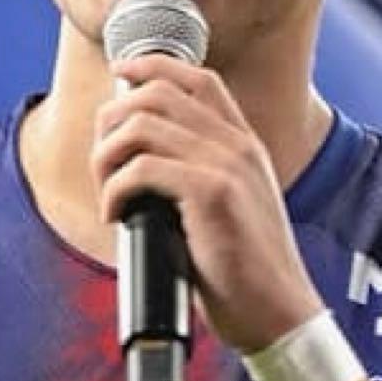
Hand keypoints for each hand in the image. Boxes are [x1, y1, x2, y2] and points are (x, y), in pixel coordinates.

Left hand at [92, 53, 324, 352]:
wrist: (278, 315)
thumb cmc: (243, 269)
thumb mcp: (230, 204)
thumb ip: (201, 171)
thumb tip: (139, 156)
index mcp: (244, 143)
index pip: (198, 77)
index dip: (153, 65)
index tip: (120, 72)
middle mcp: (237, 144)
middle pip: (157, 93)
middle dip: (112, 118)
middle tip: (102, 161)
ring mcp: (227, 164)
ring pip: (141, 126)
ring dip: (107, 157)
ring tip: (107, 192)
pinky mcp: (212, 193)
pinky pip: (141, 169)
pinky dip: (114, 191)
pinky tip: (116, 216)